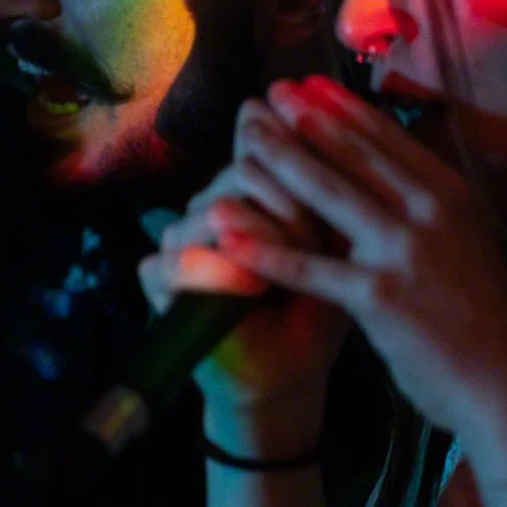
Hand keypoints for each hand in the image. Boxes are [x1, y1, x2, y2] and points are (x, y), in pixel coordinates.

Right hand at [139, 98, 349, 427]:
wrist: (289, 373)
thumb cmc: (319, 307)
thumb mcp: (337, 247)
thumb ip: (334, 194)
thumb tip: (347, 133)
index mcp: (249, 185)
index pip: (268, 143)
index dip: (307, 172)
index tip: (339, 212)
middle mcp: (210, 202)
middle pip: (246, 169)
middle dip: (293, 206)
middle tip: (318, 246)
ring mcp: (180, 236)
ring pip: (219, 208)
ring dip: (264, 239)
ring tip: (291, 268)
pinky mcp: (159, 277)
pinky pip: (183, 255)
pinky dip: (224, 271)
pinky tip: (253, 288)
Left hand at [213, 75, 506, 447]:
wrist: (505, 384)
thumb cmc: (482, 321)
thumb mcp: (466, 245)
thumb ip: (427, 210)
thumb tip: (389, 178)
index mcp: (451, 194)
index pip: (387, 137)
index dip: (341, 107)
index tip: (307, 83)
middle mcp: (430, 212)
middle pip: (352, 153)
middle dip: (302, 119)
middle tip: (265, 93)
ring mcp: (405, 252)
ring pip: (327, 195)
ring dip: (279, 163)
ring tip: (243, 141)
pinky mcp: (380, 297)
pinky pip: (311, 267)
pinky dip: (266, 250)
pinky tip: (229, 235)